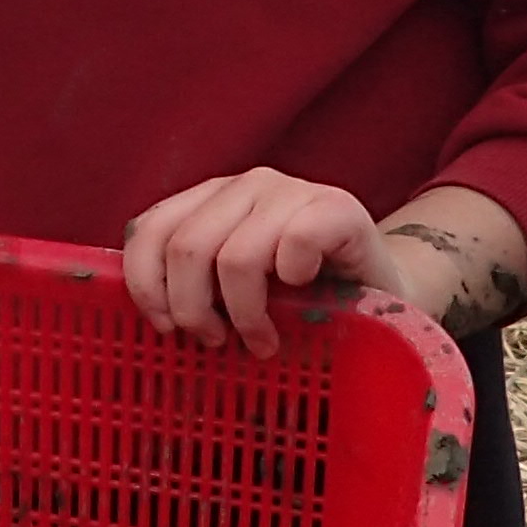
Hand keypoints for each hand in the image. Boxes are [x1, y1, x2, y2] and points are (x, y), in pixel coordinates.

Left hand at [122, 167, 381, 355]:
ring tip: (261, 340)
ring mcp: (293, 190)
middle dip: (194, 309)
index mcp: (211, 199)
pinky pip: (293, 243)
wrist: (380, 291)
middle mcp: (247, 185)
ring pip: (235, 257)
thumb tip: (150, 318)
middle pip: (186, 248)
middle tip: (217, 341)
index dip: (146, 285)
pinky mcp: (337, 207)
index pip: (149, 229)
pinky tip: (302, 293)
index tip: (166, 328)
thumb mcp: (235, 289)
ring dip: (245, 314)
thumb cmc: (299, 298)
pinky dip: (291, 279)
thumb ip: (192, 286)